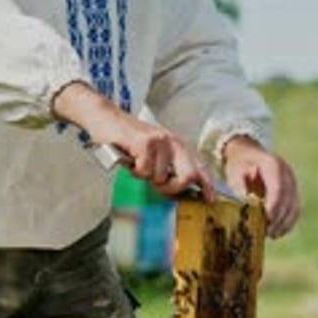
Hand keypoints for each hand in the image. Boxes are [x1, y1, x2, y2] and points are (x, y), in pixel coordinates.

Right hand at [52, 82, 214, 200]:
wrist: (106, 118)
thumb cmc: (129, 140)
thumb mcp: (155, 152)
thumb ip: (167, 167)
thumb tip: (179, 189)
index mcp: (178, 145)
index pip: (199, 168)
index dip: (207, 186)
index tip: (210, 199)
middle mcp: (173, 142)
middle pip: (188, 176)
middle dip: (173, 188)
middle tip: (158, 185)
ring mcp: (160, 141)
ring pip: (160, 177)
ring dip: (146, 176)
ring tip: (137, 163)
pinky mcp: (145, 142)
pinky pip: (144, 171)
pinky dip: (134, 170)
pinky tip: (130, 158)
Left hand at [223, 135, 300, 237]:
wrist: (246, 152)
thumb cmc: (238, 164)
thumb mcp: (234, 173)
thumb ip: (241, 188)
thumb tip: (249, 206)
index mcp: (272, 164)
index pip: (277, 188)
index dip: (274, 206)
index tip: (267, 221)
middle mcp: (286, 172)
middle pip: (288, 198)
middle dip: (279, 218)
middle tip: (269, 233)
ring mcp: (292, 180)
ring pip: (295, 205)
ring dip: (286, 222)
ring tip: (273, 235)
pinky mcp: (293, 190)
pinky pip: (296, 207)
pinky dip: (289, 221)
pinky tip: (279, 231)